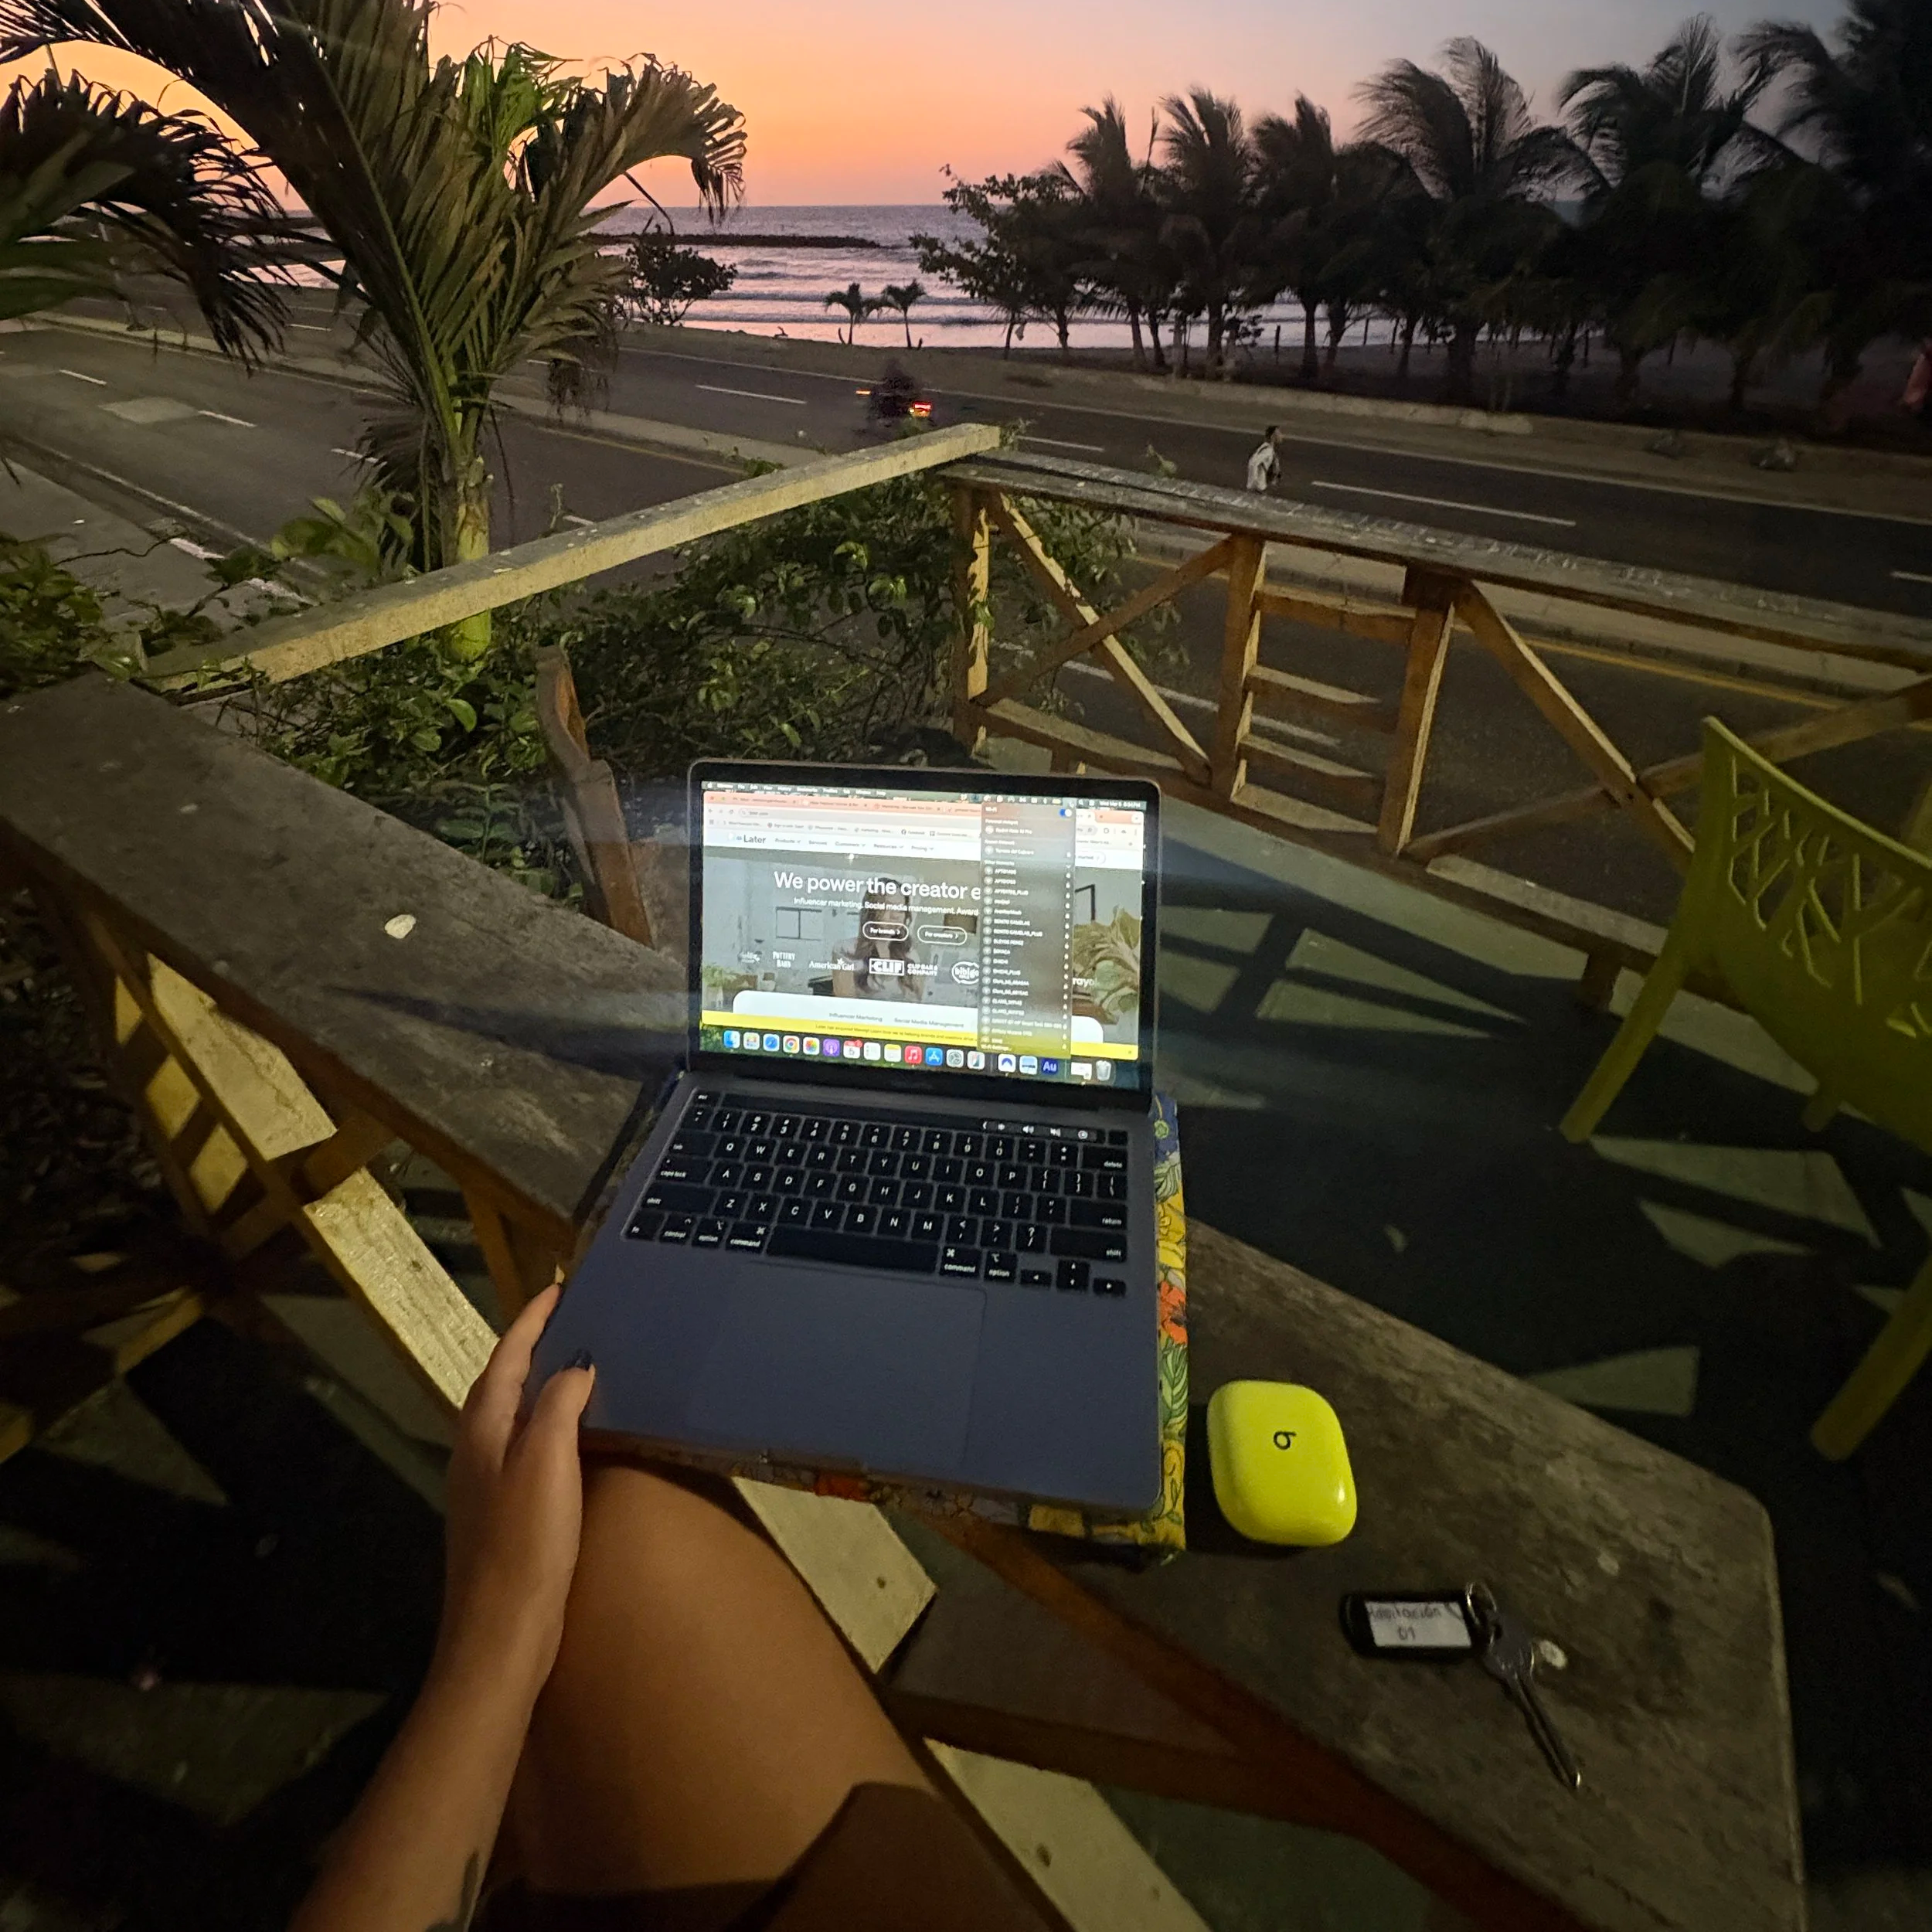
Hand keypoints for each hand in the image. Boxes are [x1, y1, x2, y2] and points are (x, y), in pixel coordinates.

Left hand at [438, 1284, 594, 1690]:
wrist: (499, 1638)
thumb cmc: (524, 1547)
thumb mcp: (546, 1464)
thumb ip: (556, 1406)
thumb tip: (575, 1366)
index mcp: (483, 1428)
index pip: (507, 1355)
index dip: (532, 1320)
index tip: (558, 1287)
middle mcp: (475, 1448)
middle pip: (503, 1380)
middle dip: (534, 1344)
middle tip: (574, 1317)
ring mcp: (484, 1483)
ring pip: (511, 1412)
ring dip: (539, 1382)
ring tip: (579, 1363)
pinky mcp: (500, 1513)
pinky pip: (522, 1444)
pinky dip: (544, 1420)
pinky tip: (570, 1435)